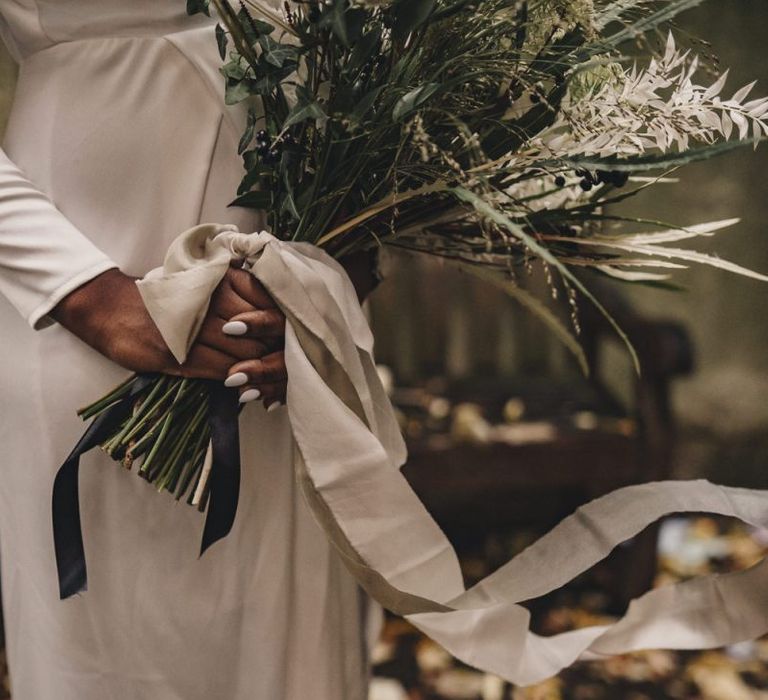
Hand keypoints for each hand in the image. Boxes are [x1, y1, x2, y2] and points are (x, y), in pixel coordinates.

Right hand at [52, 267, 287, 407]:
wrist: (110, 308)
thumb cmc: (162, 296)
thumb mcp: (200, 282)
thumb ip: (235, 291)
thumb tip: (274, 314)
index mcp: (217, 278)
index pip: (265, 298)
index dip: (281, 320)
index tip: (289, 332)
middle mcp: (208, 300)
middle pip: (260, 329)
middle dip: (275, 347)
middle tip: (285, 359)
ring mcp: (192, 329)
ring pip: (243, 352)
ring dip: (258, 367)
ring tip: (267, 375)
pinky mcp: (177, 355)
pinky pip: (220, 370)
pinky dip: (236, 377)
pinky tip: (242, 381)